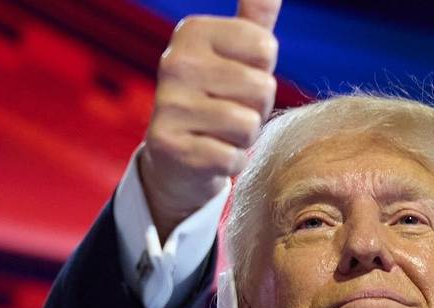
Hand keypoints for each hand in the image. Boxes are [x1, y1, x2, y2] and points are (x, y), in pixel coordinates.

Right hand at [137, 0, 281, 238]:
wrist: (179, 156)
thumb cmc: (219, 98)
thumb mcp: (236, 54)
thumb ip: (254, 20)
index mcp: (192, 31)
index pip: (265, 47)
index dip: (263, 72)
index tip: (239, 80)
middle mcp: (174, 62)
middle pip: (262, 87)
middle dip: (257, 107)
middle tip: (231, 110)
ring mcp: (168, 104)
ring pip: (249, 124)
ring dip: (244, 137)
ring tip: (220, 132)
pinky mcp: (168, 146)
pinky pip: (232, 158)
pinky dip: (230, 162)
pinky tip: (209, 154)